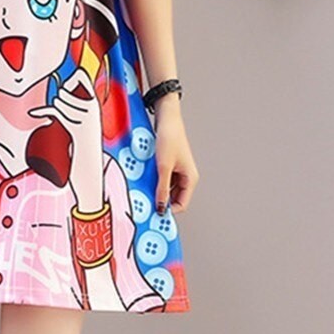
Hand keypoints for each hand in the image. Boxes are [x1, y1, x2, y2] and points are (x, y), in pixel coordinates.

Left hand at [28, 67, 103, 210]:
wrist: (91, 168)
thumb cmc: (83, 146)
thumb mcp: (80, 124)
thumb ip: (72, 109)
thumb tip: (56, 100)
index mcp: (94, 104)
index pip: (81, 76)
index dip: (69, 80)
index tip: (64, 90)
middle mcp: (92, 109)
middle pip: (66, 89)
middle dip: (59, 98)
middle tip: (61, 113)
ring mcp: (86, 118)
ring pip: (61, 101)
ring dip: (55, 109)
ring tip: (61, 121)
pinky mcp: (78, 129)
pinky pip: (57, 112)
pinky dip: (43, 112)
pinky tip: (33, 114)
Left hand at [152, 94, 198, 214]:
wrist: (166, 118)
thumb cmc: (170, 138)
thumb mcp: (164, 167)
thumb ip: (162, 188)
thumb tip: (161, 207)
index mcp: (190, 178)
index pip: (182, 204)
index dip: (169, 210)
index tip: (154, 214)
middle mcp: (185, 176)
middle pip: (173, 197)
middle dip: (160, 201)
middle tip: (145, 204)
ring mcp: (177, 170)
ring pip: (166, 188)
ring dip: (155, 190)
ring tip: (143, 190)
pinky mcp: (168, 164)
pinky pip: (161, 178)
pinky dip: (153, 180)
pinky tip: (143, 180)